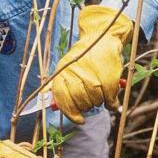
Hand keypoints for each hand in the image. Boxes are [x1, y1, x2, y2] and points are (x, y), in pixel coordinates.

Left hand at [52, 5, 132, 123]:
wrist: (102, 38)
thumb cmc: (83, 55)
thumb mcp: (65, 65)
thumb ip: (57, 84)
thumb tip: (47, 101)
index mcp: (63, 72)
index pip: (62, 99)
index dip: (70, 112)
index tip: (78, 119)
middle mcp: (77, 74)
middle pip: (80, 102)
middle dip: (86, 107)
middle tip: (90, 104)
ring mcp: (94, 77)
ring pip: (95, 101)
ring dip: (99, 102)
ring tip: (100, 93)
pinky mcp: (109, 79)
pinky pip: (109, 100)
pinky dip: (111, 103)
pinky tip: (110, 100)